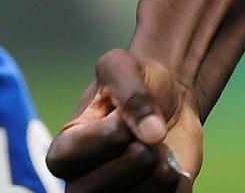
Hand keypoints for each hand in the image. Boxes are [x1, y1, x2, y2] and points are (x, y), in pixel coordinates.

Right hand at [48, 49, 203, 192]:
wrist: (174, 100)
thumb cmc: (139, 82)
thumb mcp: (123, 65)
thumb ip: (130, 90)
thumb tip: (152, 136)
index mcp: (64, 152)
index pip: (80, 153)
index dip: (113, 132)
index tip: (121, 115)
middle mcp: (83, 186)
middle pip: (106, 189)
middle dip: (141, 154)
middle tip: (148, 137)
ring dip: (164, 168)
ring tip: (161, 150)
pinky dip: (180, 181)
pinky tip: (173, 166)